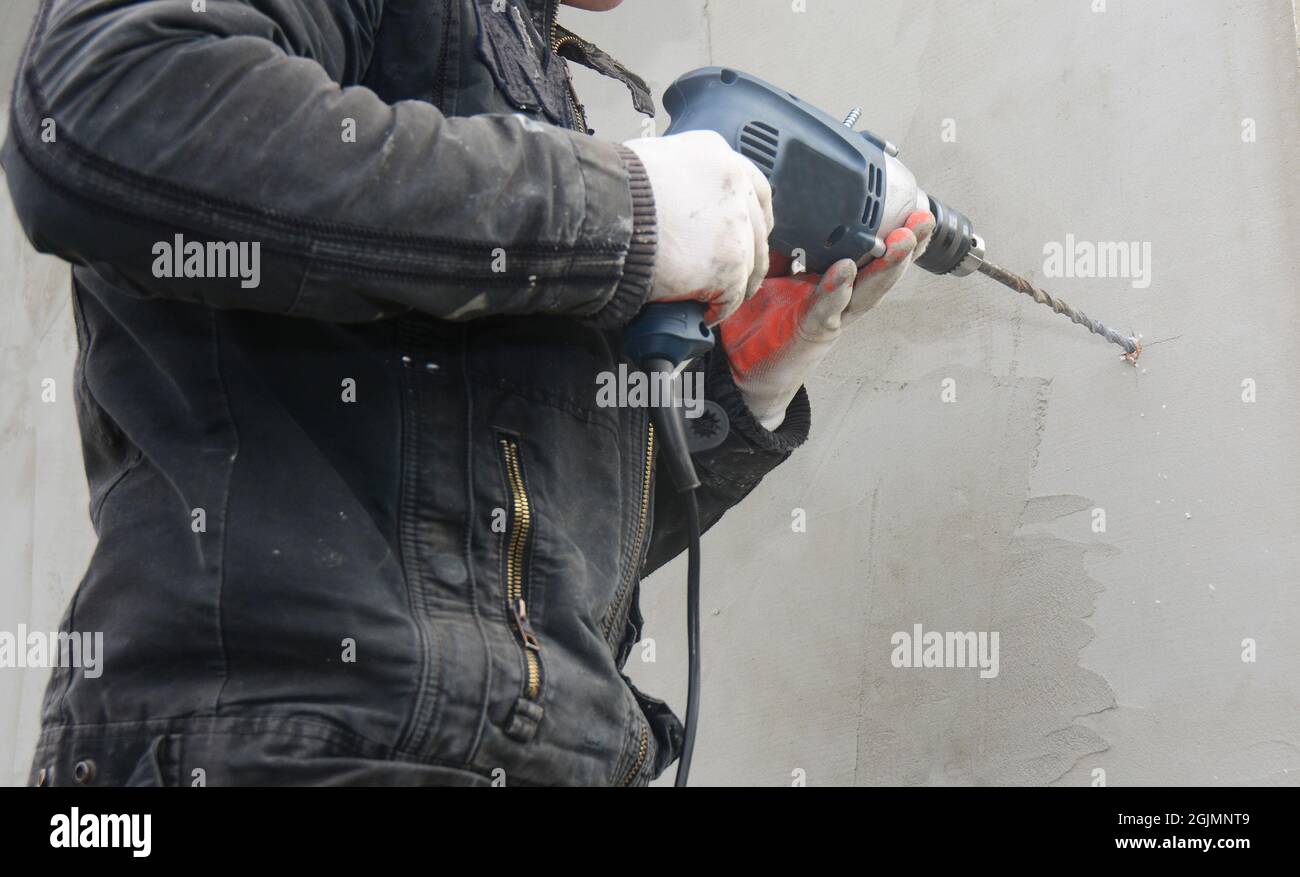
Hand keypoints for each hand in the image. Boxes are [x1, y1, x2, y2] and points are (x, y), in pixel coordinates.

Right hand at [622, 131, 773, 323]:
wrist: (602, 214)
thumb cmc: (611, 189)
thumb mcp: (652, 162)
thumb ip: (678, 178)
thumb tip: (672, 202)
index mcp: (717, 156)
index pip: (755, 188)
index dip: (755, 217)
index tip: (752, 233)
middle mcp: (734, 186)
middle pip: (758, 230)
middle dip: (749, 256)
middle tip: (736, 276)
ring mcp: (736, 226)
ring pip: (749, 266)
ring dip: (735, 287)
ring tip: (715, 301)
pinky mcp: (728, 264)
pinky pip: (731, 296)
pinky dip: (719, 309)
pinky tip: (704, 313)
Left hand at [720, 210, 935, 429]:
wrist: (741, 370)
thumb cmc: (759, 323)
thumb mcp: (769, 274)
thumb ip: (781, 247)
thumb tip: (780, 209)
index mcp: (834, 280)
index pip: (870, 252)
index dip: (892, 229)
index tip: (910, 204)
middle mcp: (840, 298)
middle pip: (882, 270)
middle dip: (908, 245)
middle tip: (923, 218)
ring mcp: (830, 316)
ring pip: (867, 291)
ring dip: (888, 266)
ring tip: (904, 240)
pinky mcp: (810, 332)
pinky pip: (826, 309)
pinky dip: (836, 290)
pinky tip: (845, 270)